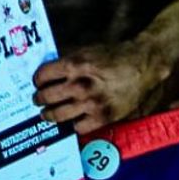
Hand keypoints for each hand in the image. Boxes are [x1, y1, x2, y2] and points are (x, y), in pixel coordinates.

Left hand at [32, 41, 165, 133]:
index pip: (42, 76)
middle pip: (46, 97)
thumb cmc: (113, 57)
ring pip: (58, 115)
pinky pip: (78, 127)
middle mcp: (79, 85)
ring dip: (49, 115)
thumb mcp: (84, 52)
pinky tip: (72, 120)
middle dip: (39, 99)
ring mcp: (91, 103)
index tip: (38, 83)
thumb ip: (66, 63)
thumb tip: (47, 73)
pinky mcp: (103, 117)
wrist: (141, 66)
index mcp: (73, 65)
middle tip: (38, 100)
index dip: (37, 80)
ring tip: (47, 114)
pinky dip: (73, 125)